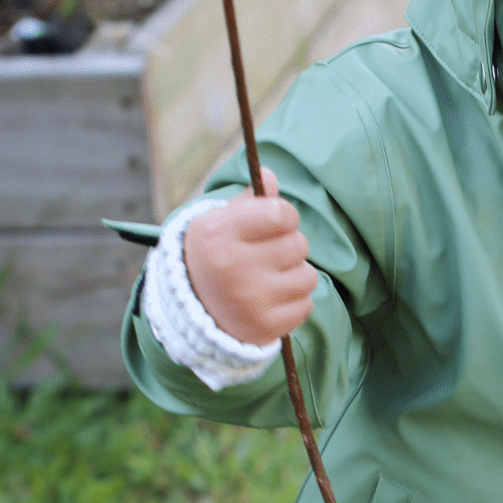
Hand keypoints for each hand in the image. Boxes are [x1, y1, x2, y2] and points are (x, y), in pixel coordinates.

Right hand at [183, 167, 316, 343]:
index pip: (281, 213)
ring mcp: (250, 300)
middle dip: (288, 246)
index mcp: (218, 234)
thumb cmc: (215, 255)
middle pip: (298, 244)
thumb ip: (249, 201)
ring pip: (307, 275)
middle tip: (266, 255)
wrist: (194, 310)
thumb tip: (269, 176)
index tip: (275, 222)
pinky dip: (294, 301)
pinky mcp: (265, 327)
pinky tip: (271, 300)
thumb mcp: (220, 222)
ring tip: (268, 278)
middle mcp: (232, 268)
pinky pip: (306, 304)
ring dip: (294, 274)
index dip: (285, 215)